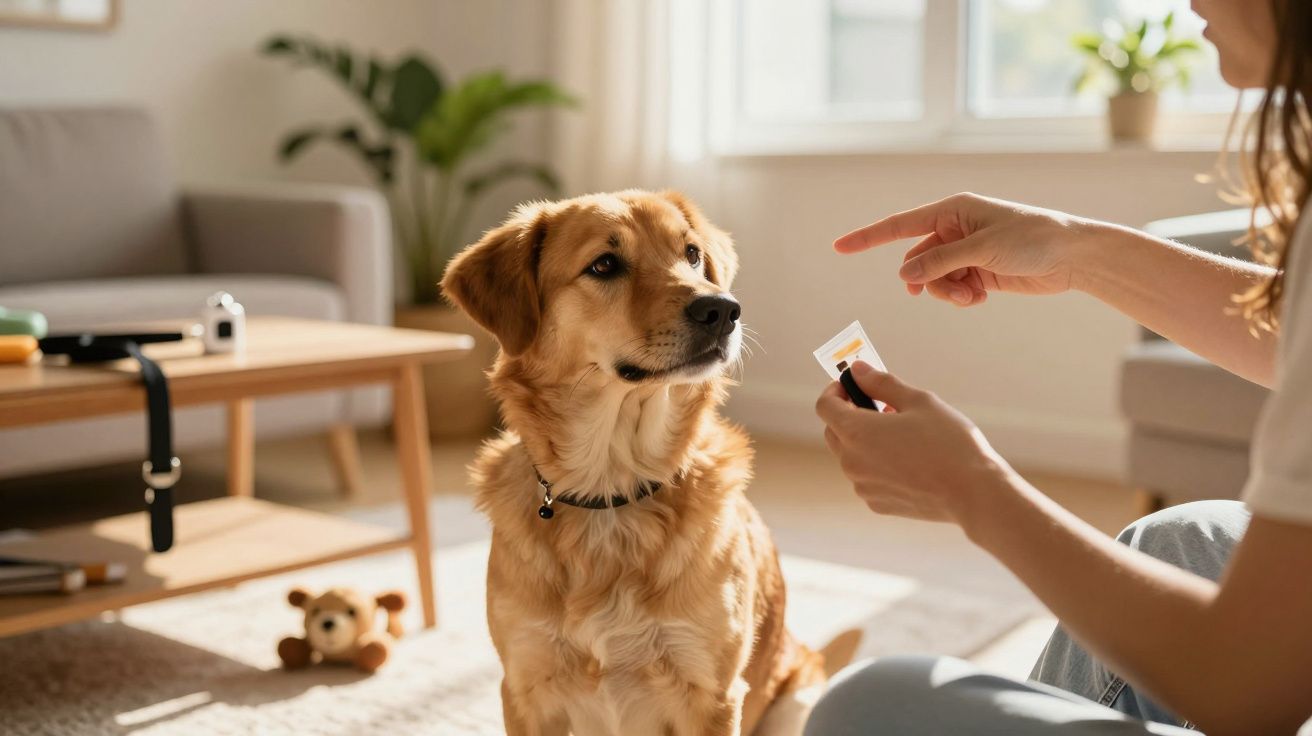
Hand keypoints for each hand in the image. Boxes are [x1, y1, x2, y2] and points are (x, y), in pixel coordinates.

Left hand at [815, 361, 1014, 524]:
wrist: (973, 493)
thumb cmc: (948, 442)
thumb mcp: (918, 401)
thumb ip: (881, 383)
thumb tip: (857, 369)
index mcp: (855, 432)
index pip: (825, 405)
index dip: (836, 390)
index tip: (854, 384)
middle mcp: (851, 462)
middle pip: (834, 431)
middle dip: (851, 414)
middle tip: (884, 406)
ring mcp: (863, 486)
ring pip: (851, 456)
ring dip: (865, 440)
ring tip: (902, 434)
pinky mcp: (877, 504)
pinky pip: (867, 477)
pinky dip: (877, 464)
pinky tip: (909, 460)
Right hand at [833, 192, 1104, 306]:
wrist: (1071, 256)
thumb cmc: (1032, 238)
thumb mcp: (982, 249)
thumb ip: (940, 262)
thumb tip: (905, 274)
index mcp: (952, 211)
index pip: (899, 225)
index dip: (867, 238)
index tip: (839, 247)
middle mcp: (955, 228)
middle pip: (918, 261)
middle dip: (929, 281)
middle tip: (954, 291)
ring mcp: (965, 251)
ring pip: (934, 279)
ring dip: (948, 293)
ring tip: (973, 296)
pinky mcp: (978, 271)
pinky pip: (953, 288)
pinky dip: (962, 297)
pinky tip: (983, 295)